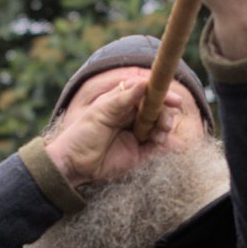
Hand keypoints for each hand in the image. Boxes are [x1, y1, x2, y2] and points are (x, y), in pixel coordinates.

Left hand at [44, 70, 199, 186]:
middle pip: (157, 109)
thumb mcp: (100, 112)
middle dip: (165, 113)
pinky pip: (156, 146)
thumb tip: (143, 82)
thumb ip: (123, 98)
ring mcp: (136, 134)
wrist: (72, 165)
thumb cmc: (81, 134)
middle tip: (166, 122)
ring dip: (164, 128)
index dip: (161, 94)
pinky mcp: (138, 153)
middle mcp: (131, 116)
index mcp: (121, 102)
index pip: (146, 93)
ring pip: (159, 126)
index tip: (174, 99)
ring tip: (160, 135)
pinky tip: (162, 143)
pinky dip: (163, 144)